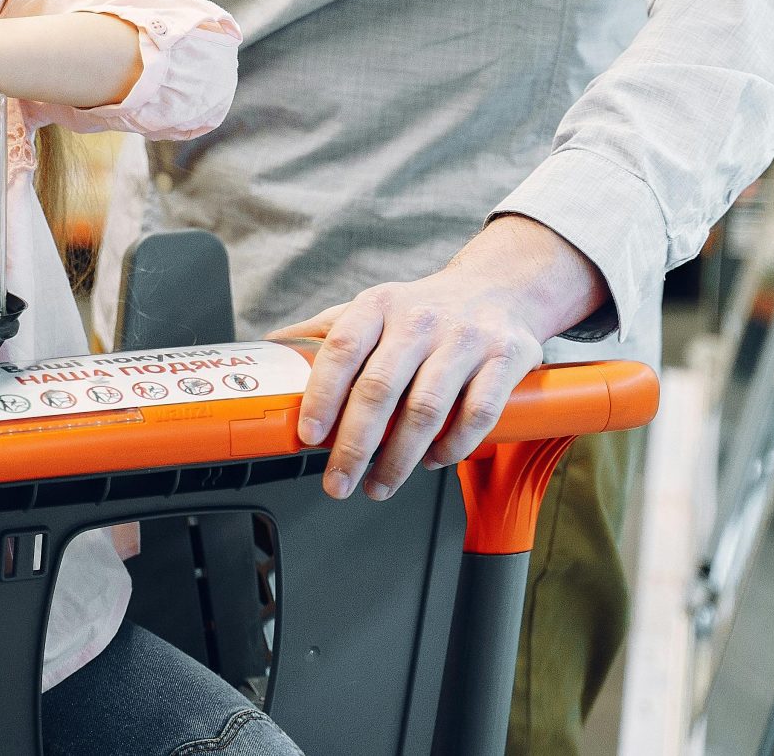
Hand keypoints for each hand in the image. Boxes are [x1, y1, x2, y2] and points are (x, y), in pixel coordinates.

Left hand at [272, 216, 607, 500]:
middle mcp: (421, 319)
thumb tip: (268, 352)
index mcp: (379, 304)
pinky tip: (433, 461)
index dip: (322, 395)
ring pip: (426, 409)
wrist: (499, 287)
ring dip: (399, 459)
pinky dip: (452, 447)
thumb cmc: (424, 309)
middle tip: (337, 482)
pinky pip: (477, 414)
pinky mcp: (506, 358)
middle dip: (354, 446)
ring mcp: (466, 338)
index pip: (342, 349)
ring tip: (378, 486)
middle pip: (380, 389)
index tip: (308, 436)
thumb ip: (324, 332)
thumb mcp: (372, 308)